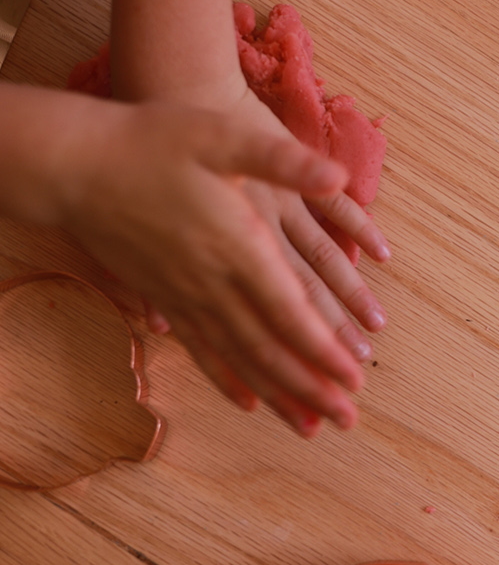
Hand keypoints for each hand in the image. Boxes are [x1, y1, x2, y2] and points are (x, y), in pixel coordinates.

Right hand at [51, 95, 379, 435]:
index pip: (290, 313)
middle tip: (348, 419)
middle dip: (310, 387)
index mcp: (239, 246)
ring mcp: (185, 296)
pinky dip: (228, 380)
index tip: (355, 379)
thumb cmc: (151, 144)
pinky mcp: (164, 298)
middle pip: (269, 349)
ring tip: (310, 428)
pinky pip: (201, 350)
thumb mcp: (221, 137)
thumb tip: (338, 174)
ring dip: (278, 394)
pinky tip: (247, 403)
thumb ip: (283, 159)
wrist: (76, 167)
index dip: (324, 350)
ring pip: (238, 359)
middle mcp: (213, 283)